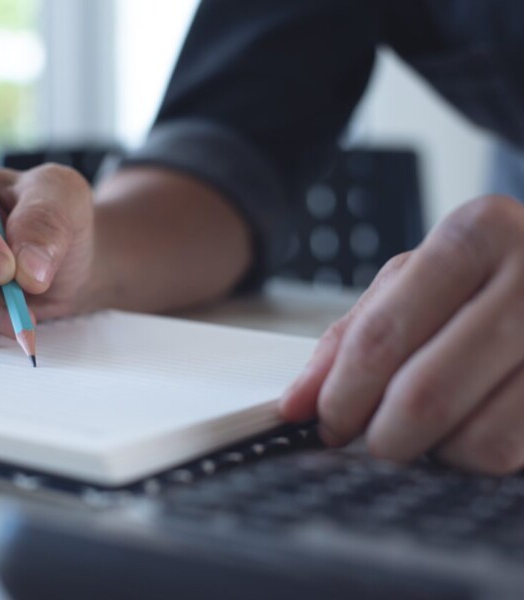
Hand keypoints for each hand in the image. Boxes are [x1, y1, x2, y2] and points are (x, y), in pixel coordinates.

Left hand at [281, 195, 523, 474]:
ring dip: (435, 452)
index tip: (325, 423)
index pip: (382, 334)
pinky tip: (470, 427)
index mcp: (478, 234)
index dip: (342, 393)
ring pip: (477, 438)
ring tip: (429, 428)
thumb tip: (295, 404)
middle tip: (373, 440)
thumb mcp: (417, 281)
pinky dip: (476, 457)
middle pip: (424, 393)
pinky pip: (513, 454)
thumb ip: (352, 335)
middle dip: (382, 435)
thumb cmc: (485, 278)